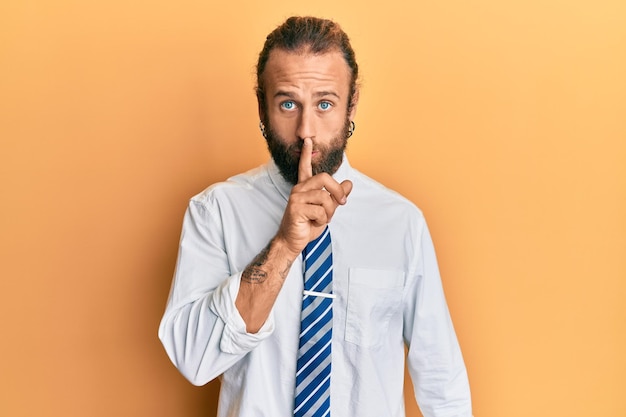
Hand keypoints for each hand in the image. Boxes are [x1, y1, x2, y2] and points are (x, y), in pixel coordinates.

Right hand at [276, 138, 352, 257]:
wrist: (293, 241)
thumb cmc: (307, 225)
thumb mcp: (326, 209)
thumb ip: (336, 196)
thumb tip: (349, 183)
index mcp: (305, 187)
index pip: (305, 167)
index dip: (306, 154)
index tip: (307, 141)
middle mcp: (299, 189)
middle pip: (324, 178)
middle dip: (337, 191)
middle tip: (342, 203)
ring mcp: (296, 198)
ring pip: (325, 197)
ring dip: (329, 212)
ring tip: (322, 219)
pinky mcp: (296, 208)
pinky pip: (320, 210)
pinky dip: (323, 220)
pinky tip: (314, 223)